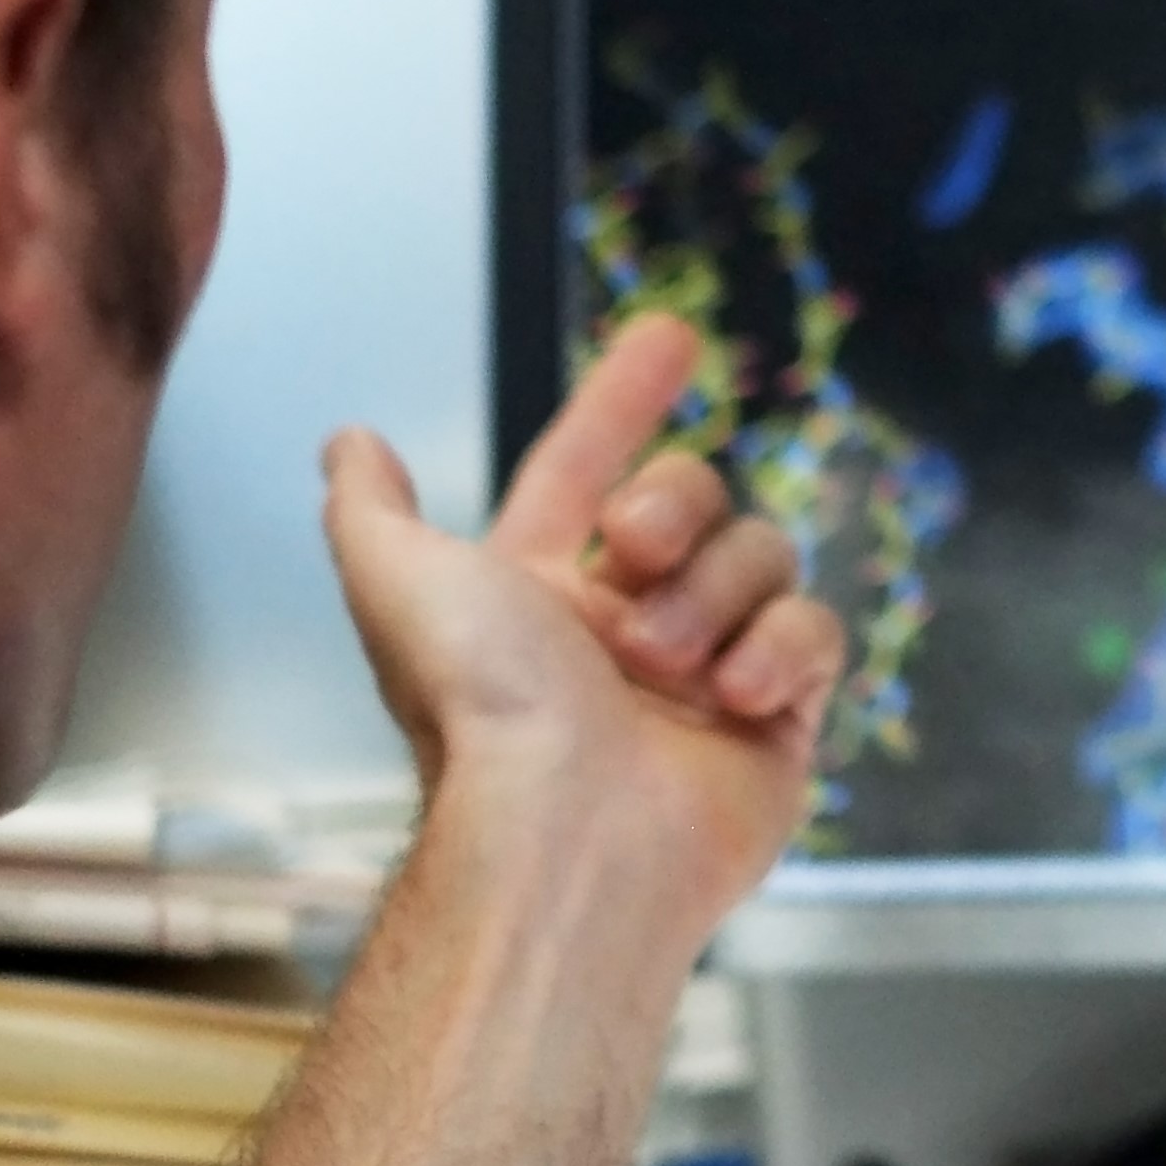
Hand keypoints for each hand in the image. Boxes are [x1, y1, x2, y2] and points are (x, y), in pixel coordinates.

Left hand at [319, 313, 846, 938]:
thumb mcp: (404, 585)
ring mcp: (712, 669)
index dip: (619, 399)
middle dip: (674, 507)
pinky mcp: (783, 717)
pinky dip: (778, 651)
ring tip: (666, 665)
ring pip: (762, 556)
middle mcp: (630, 622)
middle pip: (697, 497)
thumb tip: (348, 442)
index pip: (586, 465)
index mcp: (544, 594)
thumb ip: (373, 509)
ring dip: (714, 596)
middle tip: (636, 552)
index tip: (669, 332)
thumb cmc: (484, 711)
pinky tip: (733, 696)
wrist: (570, 833)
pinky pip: (816, 632)